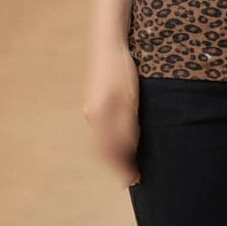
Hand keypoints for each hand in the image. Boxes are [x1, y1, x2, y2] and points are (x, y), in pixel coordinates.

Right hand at [83, 41, 140, 186]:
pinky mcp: (95, 102)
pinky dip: (111, 141)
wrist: (108, 45)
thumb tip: (128, 151)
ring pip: (102, 140)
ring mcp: (92, 109)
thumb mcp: (129, 99)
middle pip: (104, 149)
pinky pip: (102, 130)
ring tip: (127, 164)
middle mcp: (93, 116)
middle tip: (132, 178)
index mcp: (100, 118)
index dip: (122, 167)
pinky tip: (121, 141)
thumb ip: (127, 126)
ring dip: (114, 154)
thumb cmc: (122, 71)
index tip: (134, 180)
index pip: (111, 152)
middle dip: (118, 165)